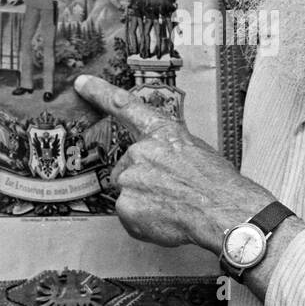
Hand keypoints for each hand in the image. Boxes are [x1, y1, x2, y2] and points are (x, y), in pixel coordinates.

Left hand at [74, 75, 271, 251]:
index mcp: (161, 132)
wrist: (224, 211)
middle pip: (127, 166)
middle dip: (143, 180)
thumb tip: (158, 166)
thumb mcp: (196, 151)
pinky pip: (129, 216)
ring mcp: (130, 177)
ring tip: (173, 208)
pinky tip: (166, 220)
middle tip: (171, 192)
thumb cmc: (218, 184)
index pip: (125, 106)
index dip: (100, 93)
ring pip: (129, 192)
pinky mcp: (125, 205)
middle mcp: (140, 150)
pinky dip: (144, 222)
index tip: (81, 83)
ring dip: (145, 202)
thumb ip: (167, 151)